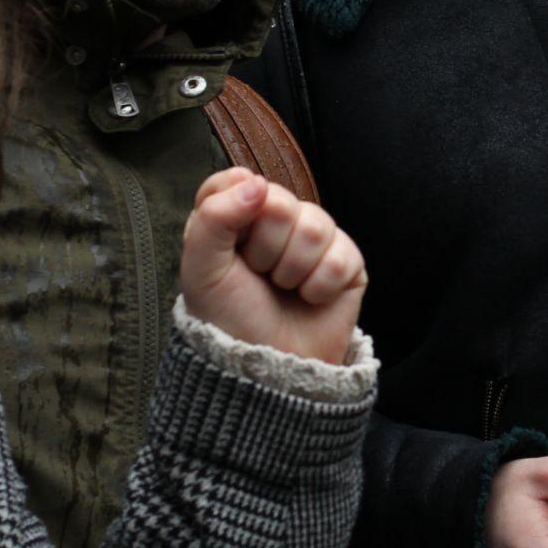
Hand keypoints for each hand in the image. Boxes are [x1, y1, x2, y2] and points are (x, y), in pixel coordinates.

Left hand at [179, 168, 365, 364]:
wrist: (268, 369)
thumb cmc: (229, 320)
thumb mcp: (201, 271)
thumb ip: (213, 218)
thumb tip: (256, 183)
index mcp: (233, 221)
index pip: (236, 179)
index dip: (237, 204)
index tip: (232, 239)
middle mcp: (274, 226)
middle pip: (281, 201)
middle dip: (266, 245)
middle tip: (258, 275)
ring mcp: (314, 243)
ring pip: (316, 225)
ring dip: (294, 268)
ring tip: (284, 290)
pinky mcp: (347, 263)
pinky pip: (343, 253)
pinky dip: (322, 283)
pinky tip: (310, 298)